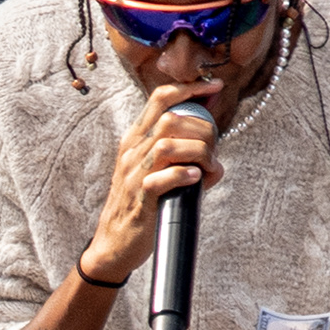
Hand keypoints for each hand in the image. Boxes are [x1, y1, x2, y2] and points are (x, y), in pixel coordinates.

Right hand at [78, 82, 224, 285]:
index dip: (190, 88)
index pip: (160, 99)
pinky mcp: (139, 198)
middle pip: (172, 119)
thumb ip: (183, 159)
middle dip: (203, 130)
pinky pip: (161, 179)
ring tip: (208, 167)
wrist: (114, 244)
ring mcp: (133, 173)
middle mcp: (133, 151)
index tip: (214, 86)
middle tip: (214, 150)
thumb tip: (216, 159)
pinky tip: (196, 179)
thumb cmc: (141, 206)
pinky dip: (184, 175)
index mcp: (136, 139)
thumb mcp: (157, 173)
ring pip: (168, 144)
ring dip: (198, 152)